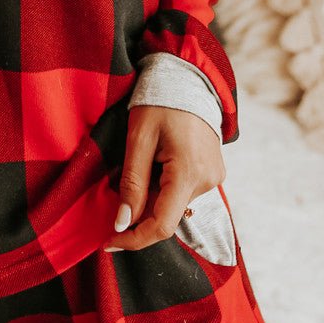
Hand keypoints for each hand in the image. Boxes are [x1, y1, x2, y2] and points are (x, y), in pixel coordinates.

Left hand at [101, 106, 225, 250]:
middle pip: (167, 215)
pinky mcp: (213, 173)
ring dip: (151, 195)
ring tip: (143, 159)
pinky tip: (157, 161)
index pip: (162, 225)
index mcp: (189, 172)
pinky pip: (183, 191)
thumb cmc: (159, 102)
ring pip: (173, 203)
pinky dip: (164, 186)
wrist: (187, 80)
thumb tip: (122, 223)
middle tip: (118, 186)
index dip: (134, 240)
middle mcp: (208, 181)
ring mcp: (214, 178)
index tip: (109, 242)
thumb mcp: (138, 138)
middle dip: (139, 211)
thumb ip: (132, 183)